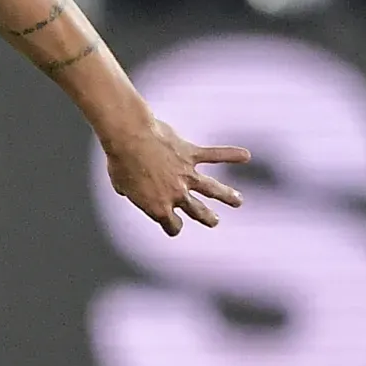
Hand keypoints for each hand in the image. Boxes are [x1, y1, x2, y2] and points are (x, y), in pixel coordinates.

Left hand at [103, 119, 249, 236]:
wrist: (128, 138)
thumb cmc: (120, 161)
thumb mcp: (120, 184)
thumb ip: (128, 191)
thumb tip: (126, 190)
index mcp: (158, 207)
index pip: (172, 225)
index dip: (173, 227)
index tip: (174, 226)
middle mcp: (176, 194)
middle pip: (197, 211)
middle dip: (208, 218)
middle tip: (214, 221)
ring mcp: (186, 174)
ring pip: (213, 189)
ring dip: (227, 196)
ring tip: (238, 201)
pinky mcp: (190, 154)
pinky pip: (215, 155)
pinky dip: (231, 154)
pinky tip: (245, 156)